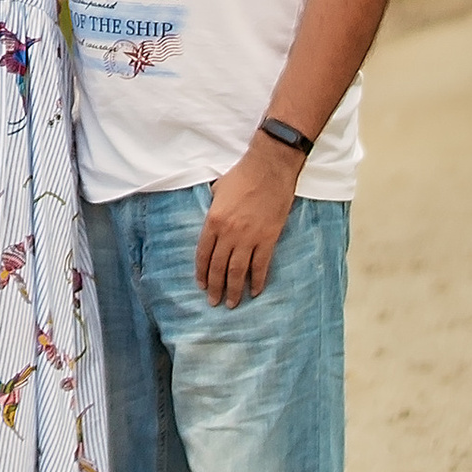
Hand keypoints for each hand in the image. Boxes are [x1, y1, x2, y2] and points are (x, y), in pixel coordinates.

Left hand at [194, 143, 297, 308]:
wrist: (269, 168)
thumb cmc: (242, 175)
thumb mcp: (217, 191)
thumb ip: (212, 210)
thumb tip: (213, 225)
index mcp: (213, 221)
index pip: (203, 254)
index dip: (201, 272)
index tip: (201, 285)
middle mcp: (229, 233)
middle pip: (219, 267)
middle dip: (215, 287)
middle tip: (213, 302)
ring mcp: (249, 237)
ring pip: (238, 271)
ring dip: (234, 290)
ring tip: (232, 304)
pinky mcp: (268, 238)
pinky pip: (261, 265)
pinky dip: (257, 280)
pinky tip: (254, 291)